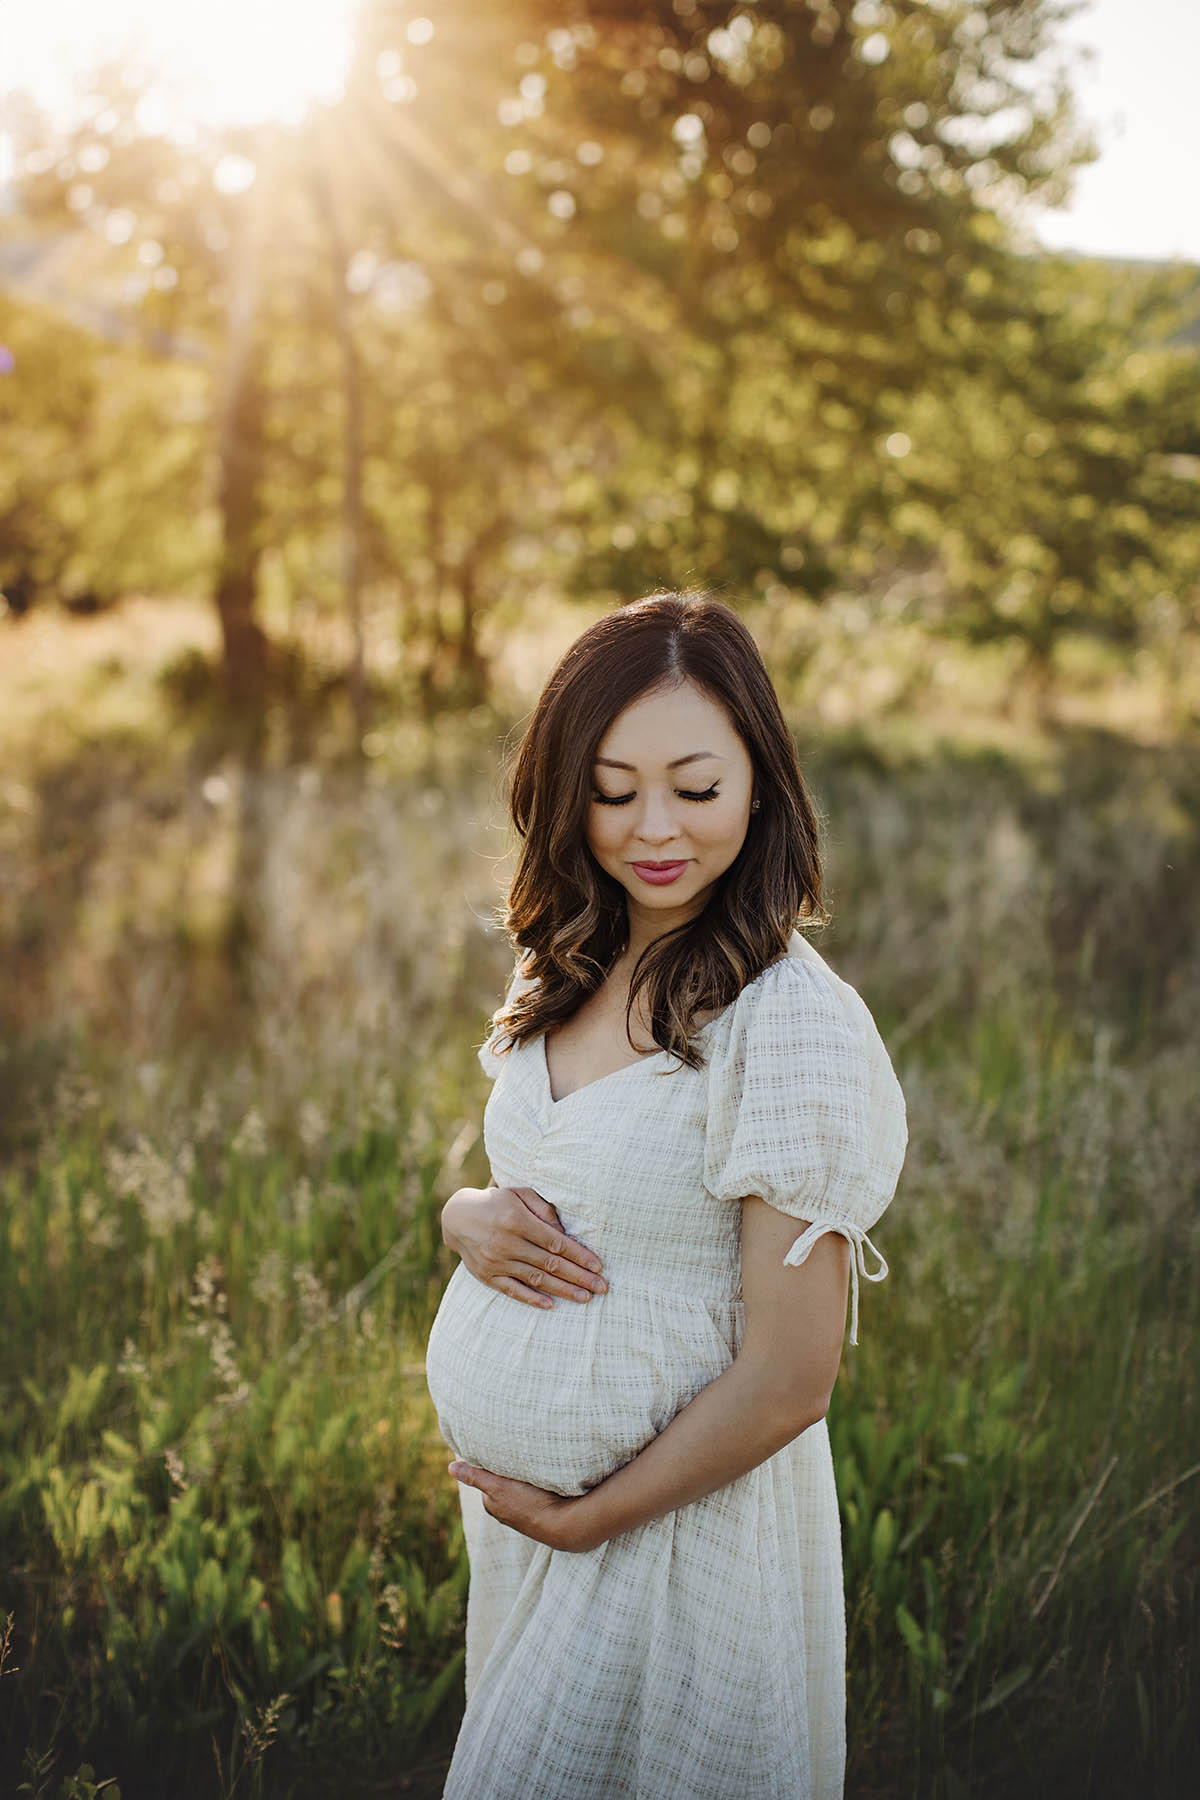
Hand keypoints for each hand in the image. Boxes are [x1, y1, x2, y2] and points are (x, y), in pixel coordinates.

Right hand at [440, 1184, 606, 1308]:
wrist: (458, 1218)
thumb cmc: (496, 1203)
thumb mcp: (518, 1194)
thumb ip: (542, 1208)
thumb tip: (563, 1231)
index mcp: (517, 1220)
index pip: (556, 1242)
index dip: (578, 1255)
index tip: (597, 1266)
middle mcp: (507, 1243)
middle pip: (550, 1264)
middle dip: (579, 1277)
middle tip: (601, 1287)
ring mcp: (496, 1262)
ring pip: (536, 1279)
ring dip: (563, 1290)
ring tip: (585, 1298)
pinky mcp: (487, 1276)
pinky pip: (513, 1290)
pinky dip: (532, 1299)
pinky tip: (551, 1305)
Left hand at [449, 1460, 593, 1550]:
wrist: (563, 1525)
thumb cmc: (528, 1504)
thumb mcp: (497, 1486)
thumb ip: (475, 1476)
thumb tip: (450, 1467)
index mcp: (491, 1504)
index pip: (488, 1475)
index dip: (494, 1461)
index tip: (503, 1448)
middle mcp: (505, 1511)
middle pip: (503, 1481)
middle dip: (509, 1469)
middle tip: (520, 1453)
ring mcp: (524, 1513)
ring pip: (520, 1487)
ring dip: (525, 1476)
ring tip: (534, 1463)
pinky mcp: (541, 1511)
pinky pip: (534, 1493)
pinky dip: (537, 1484)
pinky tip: (545, 1477)